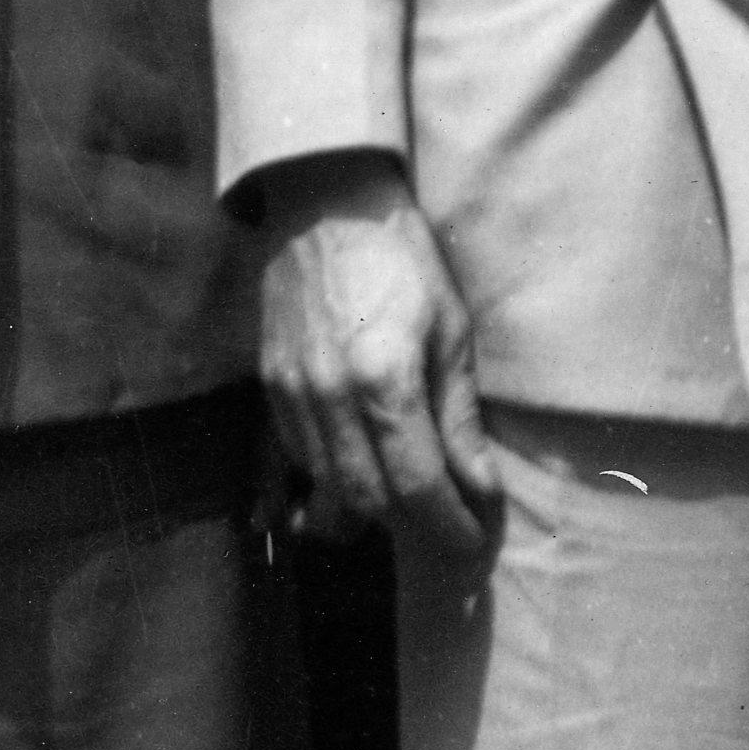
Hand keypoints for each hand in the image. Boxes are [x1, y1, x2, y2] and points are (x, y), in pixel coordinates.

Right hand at [256, 153, 500, 554]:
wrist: (325, 206)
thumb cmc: (403, 260)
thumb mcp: (451, 331)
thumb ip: (459, 419)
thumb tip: (481, 490)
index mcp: (383, 381)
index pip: (416, 489)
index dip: (450, 529)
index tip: (476, 542)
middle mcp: (327, 399)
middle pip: (364, 506)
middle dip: (411, 528)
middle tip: (449, 525)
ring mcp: (290, 398)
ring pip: (323, 494)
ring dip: (368, 511)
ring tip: (408, 498)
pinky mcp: (268, 392)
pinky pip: (297, 464)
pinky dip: (331, 482)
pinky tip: (362, 470)